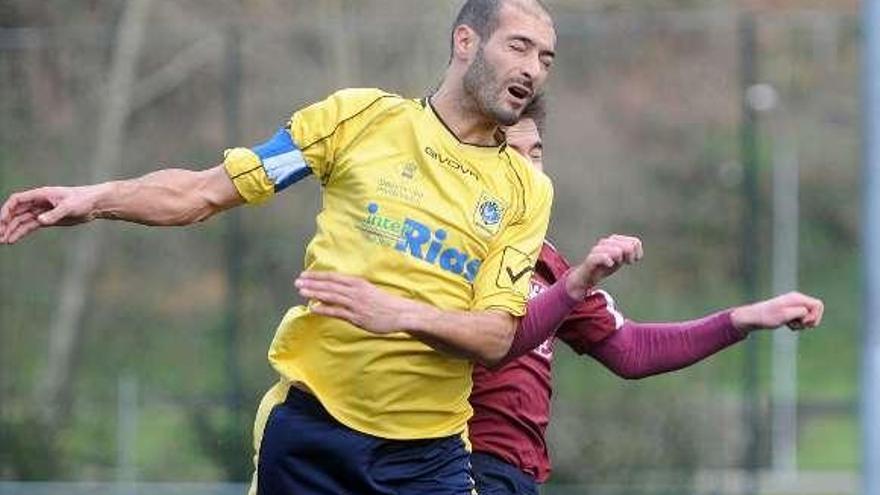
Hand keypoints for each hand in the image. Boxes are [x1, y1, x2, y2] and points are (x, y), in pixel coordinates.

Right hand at [0, 185, 101, 243]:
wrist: (94, 204)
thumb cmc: (83, 200)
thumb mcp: (69, 207)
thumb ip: (54, 214)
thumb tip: (40, 220)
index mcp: (41, 195)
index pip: (17, 200)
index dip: (7, 210)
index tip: (2, 221)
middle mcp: (38, 202)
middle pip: (16, 212)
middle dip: (6, 223)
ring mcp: (42, 211)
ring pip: (21, 220)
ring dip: (11, 229)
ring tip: (2, 240)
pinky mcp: (48, 219)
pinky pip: (30, 226)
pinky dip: (21, 232)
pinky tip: (13, 239)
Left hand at [295, 271, 413, 333]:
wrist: (400, 313)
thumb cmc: (385, 303)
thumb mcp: (369, 290)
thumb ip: (353, 289)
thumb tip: (336, 289)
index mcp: (358, 282)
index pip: (333, 277)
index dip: (318, 276)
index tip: (305, 275)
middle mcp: (355, 291)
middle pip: (329, 285)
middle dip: (312, 283)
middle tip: (297, 281)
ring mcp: (355, 304)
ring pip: (331, 296)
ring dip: (315, 293)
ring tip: (301, 291)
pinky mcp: (357, 317)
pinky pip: (337, 312)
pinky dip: (324, 309)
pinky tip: (313, 307)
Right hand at [566, 234, 642, 298]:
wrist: (587, 275)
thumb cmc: (606, 266)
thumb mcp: (621, 259)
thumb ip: (630, 252)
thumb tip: (633, 249)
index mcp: (615, 240)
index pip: (635, 242)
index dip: (636, 254)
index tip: (629, 261)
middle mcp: (606, 242)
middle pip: (628, 247)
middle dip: (628, 257)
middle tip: (621, 263)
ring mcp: (598, 249)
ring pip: (617, 251)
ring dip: (618, 260)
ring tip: (613, 264)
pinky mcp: (591, 259)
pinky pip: (603, 257)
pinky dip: (609, 261)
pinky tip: (609, 265)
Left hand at [730, 291, 824, 332]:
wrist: (754, 318)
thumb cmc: (768, 317)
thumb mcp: (785, 315)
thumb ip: (800, 312)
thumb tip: (808, 310)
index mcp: (797, 298)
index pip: (818, 304)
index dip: (815, 316)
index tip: (803, 321)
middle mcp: (797, 299)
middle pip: (815, 310)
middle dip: (810, 320)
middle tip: (798, 324)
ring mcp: (794, 305)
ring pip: (809, 316)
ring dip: (803, 324)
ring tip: (790, 324)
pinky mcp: (791, 312)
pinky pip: (802, 319)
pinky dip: (797, 324)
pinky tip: (788, 325)